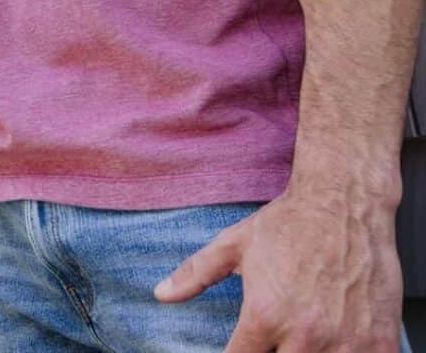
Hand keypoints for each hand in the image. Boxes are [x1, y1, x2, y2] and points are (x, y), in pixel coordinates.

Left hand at [154, 190, 402, 350]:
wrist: (345, 204)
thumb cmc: (288, 223)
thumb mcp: (233, 245)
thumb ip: (194, 274)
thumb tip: (160, 295)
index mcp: (264, 315)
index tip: (238, 349)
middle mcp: (304, 335)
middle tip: (273, 338)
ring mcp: (346, 343)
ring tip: (303, 339)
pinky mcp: (381, 345)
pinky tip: (336, 344)